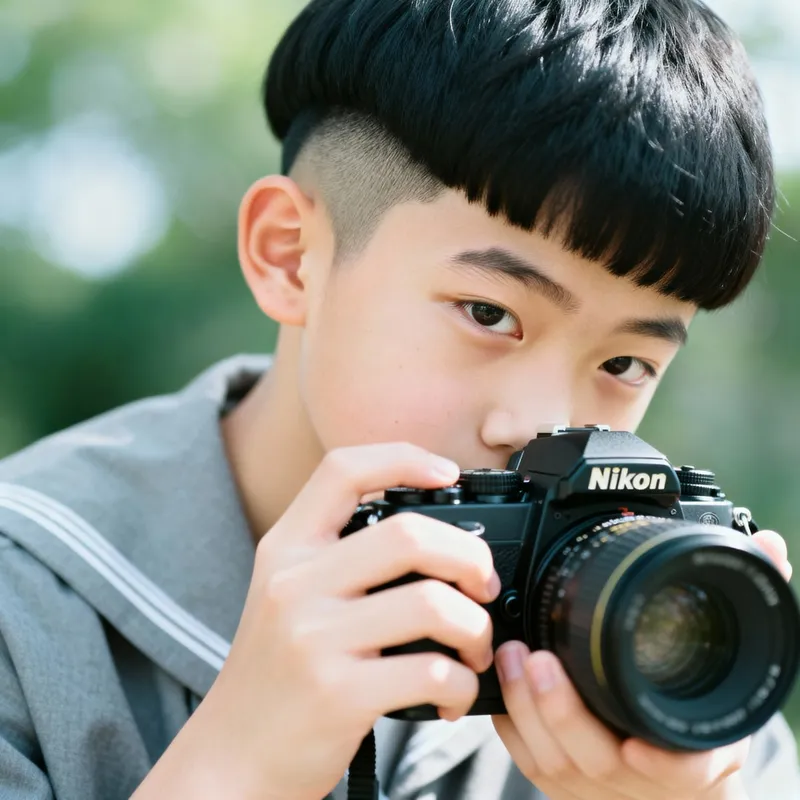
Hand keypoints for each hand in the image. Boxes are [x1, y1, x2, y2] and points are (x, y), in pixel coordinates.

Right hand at [136, 443, 499, 799]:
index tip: (447, 473)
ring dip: (476, 628)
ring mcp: (314, 638)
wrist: (230, 758)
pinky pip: (432, 672)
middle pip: (409, 534)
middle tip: (483, 583)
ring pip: (432, 603)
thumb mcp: (286, 594)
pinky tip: (452, 694)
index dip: (403, 457)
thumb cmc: (275, 673)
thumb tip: (433, 537)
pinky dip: (461, 684)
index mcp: (286, 549)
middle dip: (470, 556)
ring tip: (474, 648)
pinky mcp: (337, 694)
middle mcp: (294, 583)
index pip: (342, 470)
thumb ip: (339, 557)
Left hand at [493, 530, 791, 799]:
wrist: (673, 783)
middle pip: (598, 760)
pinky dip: (510, 722)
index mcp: (690, 754)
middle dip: (563, 711)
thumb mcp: (734, 670)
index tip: (638, 743)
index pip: (684, 768)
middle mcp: (639, 775)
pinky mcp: (557, 779)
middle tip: (537, 659)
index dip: (664, 761)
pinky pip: (526, 758)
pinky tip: (498, 682)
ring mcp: (594, 783)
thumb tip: (769, 543)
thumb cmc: (699, 717)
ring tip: (511, 655)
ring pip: (552, 761)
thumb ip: (751, 601)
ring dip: (525, 707)